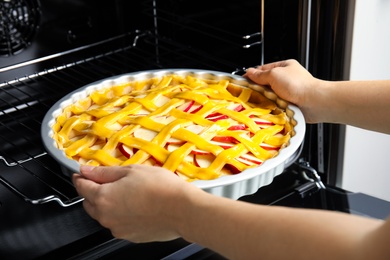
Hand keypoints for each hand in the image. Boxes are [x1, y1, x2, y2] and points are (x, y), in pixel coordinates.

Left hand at [72, 164, 199, 241]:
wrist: (182, 210)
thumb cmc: (161, 188)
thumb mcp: (132, 171)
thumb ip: (105, 172)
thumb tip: (87, 170)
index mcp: (103, 197)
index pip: (81, 187)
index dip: (80, 177)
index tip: (82, 173)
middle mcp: (106, 216)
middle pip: (89, 203)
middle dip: (94, 191)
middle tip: (109, 181)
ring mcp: (118, 228)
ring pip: (104, 214)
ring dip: (108, 204)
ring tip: (128, 193)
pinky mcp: (130, 236)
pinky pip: (118, 223)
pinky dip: (121, 214)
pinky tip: (136, 205)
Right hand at [244, 59, 319, 122]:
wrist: (313, 102)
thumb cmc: (297, 85)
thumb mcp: (274, 75)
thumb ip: (260, 74)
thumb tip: (249, 72)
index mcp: (284, 66)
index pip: (263, 69)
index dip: (253, 74)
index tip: (243, 80)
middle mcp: (287, 79)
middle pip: (266, 84)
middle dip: (259, 89)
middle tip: (251, 93)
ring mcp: (288, 92)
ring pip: (270, 96)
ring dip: (266, 99)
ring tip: (261, 101)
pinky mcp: (289, 104)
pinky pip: (275, 105)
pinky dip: (272, 107)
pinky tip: (269, 108)